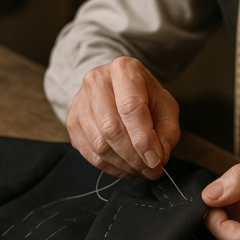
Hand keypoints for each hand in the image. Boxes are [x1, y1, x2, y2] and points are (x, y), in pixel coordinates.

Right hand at [66, 57, 179, 179]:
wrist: (119, 87)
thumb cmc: (145, 96)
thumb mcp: (165, 106)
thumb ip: (167, 132)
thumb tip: (157, 158)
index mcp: (124, 70)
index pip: (131, 107)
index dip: (143, 139)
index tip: (156, 160)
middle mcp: (97, 81)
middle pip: (112, 128)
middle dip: (134, 156)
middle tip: (152, 169)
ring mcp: (80, 101)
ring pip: (99, 144)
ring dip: (123, 165)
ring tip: (141, 169)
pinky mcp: (72, 121)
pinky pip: (89, 153)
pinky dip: (111, 167)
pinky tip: (126, 168)